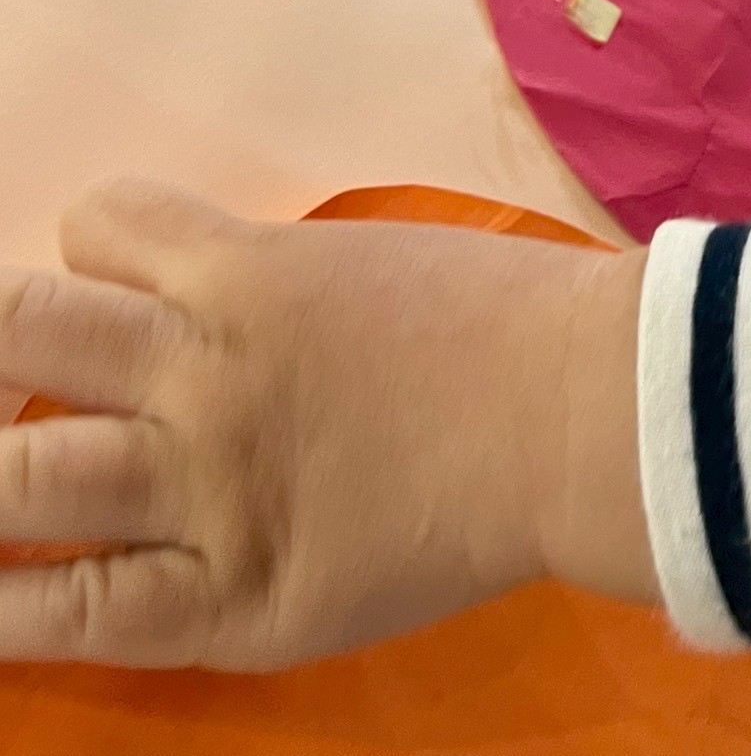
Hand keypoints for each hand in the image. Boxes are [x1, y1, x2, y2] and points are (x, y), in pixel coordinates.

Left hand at [0, 181, 651, 670]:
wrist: (603, 416)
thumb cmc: (518, 326)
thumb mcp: (380, 263)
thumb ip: (280, 286)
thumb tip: (208, 311)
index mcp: (248, 270)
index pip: (100, 225)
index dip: (92, 256)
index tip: (108, 294)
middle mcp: (204, 371)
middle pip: (16, 328)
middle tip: (0, 375)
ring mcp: (209, 487)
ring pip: (14, 473)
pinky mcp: (238, 593)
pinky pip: (79, 611)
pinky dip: (6, 612)